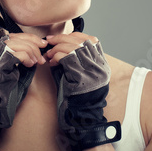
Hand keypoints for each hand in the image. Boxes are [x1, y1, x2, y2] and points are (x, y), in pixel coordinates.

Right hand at [0, 33, 46, 145]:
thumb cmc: (1, 90)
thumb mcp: (11, 71)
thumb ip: (19, 59)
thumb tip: (36, 50)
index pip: (13, 36)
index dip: (30, 37)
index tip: (42, 43)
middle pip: (14, 38)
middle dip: (33, 43)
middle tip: (41, 55)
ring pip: (14, 44)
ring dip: (30, 51)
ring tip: (36, 61)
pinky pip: (14, 55)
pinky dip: (26, 57)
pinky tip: (30, 64)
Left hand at [45, 33, 120, 150]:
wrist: (82, 114)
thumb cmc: (79, 94)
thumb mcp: (83, 73)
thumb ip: (79, 58)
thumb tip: (64, 43)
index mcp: (102, 63)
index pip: (91, 39)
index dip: (75, 36)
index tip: (62, 36)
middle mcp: (100, 65)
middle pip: (81, 42)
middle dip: (62, 39)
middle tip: (49, 40)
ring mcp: (92, 71)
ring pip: (73, 47)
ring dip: (57, 47)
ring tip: (49, 53)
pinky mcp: (81, 77)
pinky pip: (67, 58)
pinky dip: (56, 56)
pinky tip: (51, 61)